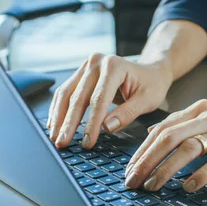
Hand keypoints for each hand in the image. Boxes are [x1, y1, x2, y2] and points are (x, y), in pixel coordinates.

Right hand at [47, 53, 172, 148]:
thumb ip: (127, 113)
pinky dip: (59, 109)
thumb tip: (106, 128)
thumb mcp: (147, 100)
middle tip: (62, 143)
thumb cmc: (151, 84)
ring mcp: (87, 66)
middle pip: (78, 97)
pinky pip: (65, 91)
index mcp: (114, 66)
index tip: (87, 142)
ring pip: (66, 94)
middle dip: (69, 123)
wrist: (151, 70)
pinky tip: (55, 124)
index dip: (90, 123)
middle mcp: (97, 62)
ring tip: (55, 137)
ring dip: (59, 117)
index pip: (98, 99)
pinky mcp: (81, 72)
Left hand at [124, 98, 206, 192]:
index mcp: (199, 109)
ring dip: (166, 169)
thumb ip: (184, 123)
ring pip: (188, 148)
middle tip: (132, 180)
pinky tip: (188, 186)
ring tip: (154, 186)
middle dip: (146, 161)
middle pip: (169, 138)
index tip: (129, 168)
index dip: (142, 150)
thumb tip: (153, 133)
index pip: (161, 129)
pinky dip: (200, 175)